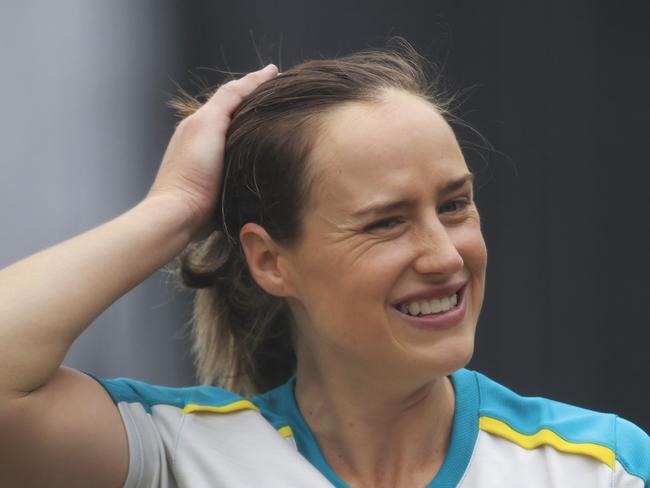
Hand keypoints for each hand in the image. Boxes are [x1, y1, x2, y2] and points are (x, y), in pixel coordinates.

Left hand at [146, 64, 278, 239]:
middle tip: (284, 94)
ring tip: (280, 120)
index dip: (256, 82)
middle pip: (236, 113)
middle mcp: (203, 137)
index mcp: (201, 121)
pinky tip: (266, 152)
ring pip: (239, 134)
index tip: (278, 73)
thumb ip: (228, 98)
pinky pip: (240, 156)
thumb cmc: (192, 169)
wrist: (180, 212)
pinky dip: (253, 147)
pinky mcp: (218, 182)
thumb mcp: (209, 124)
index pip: (233, 94)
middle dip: (257, 102)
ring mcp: (210, 161)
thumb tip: (256, 78)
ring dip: (256, 125)